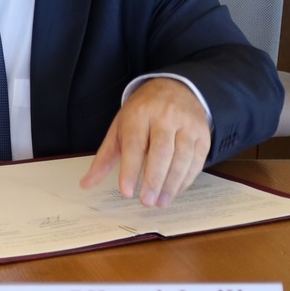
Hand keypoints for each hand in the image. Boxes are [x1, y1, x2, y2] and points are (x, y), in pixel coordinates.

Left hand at [81, 78, 210, 207]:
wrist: (176, 88)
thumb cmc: (142, 113)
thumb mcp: (119, 128)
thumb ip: (105, 157)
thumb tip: (86, 184)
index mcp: (139, 114)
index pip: (134, 145)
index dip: (130, 170)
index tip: (126, 192)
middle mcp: (166, 117)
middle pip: (161, 152)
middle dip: (153, 180)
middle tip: (146, 202)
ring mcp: (187, 125)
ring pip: (182, 158)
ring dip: (171, 184)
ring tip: (160, 202)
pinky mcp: (203, 134)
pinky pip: (197, 160)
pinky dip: (186, 179)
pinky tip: (175, 191)